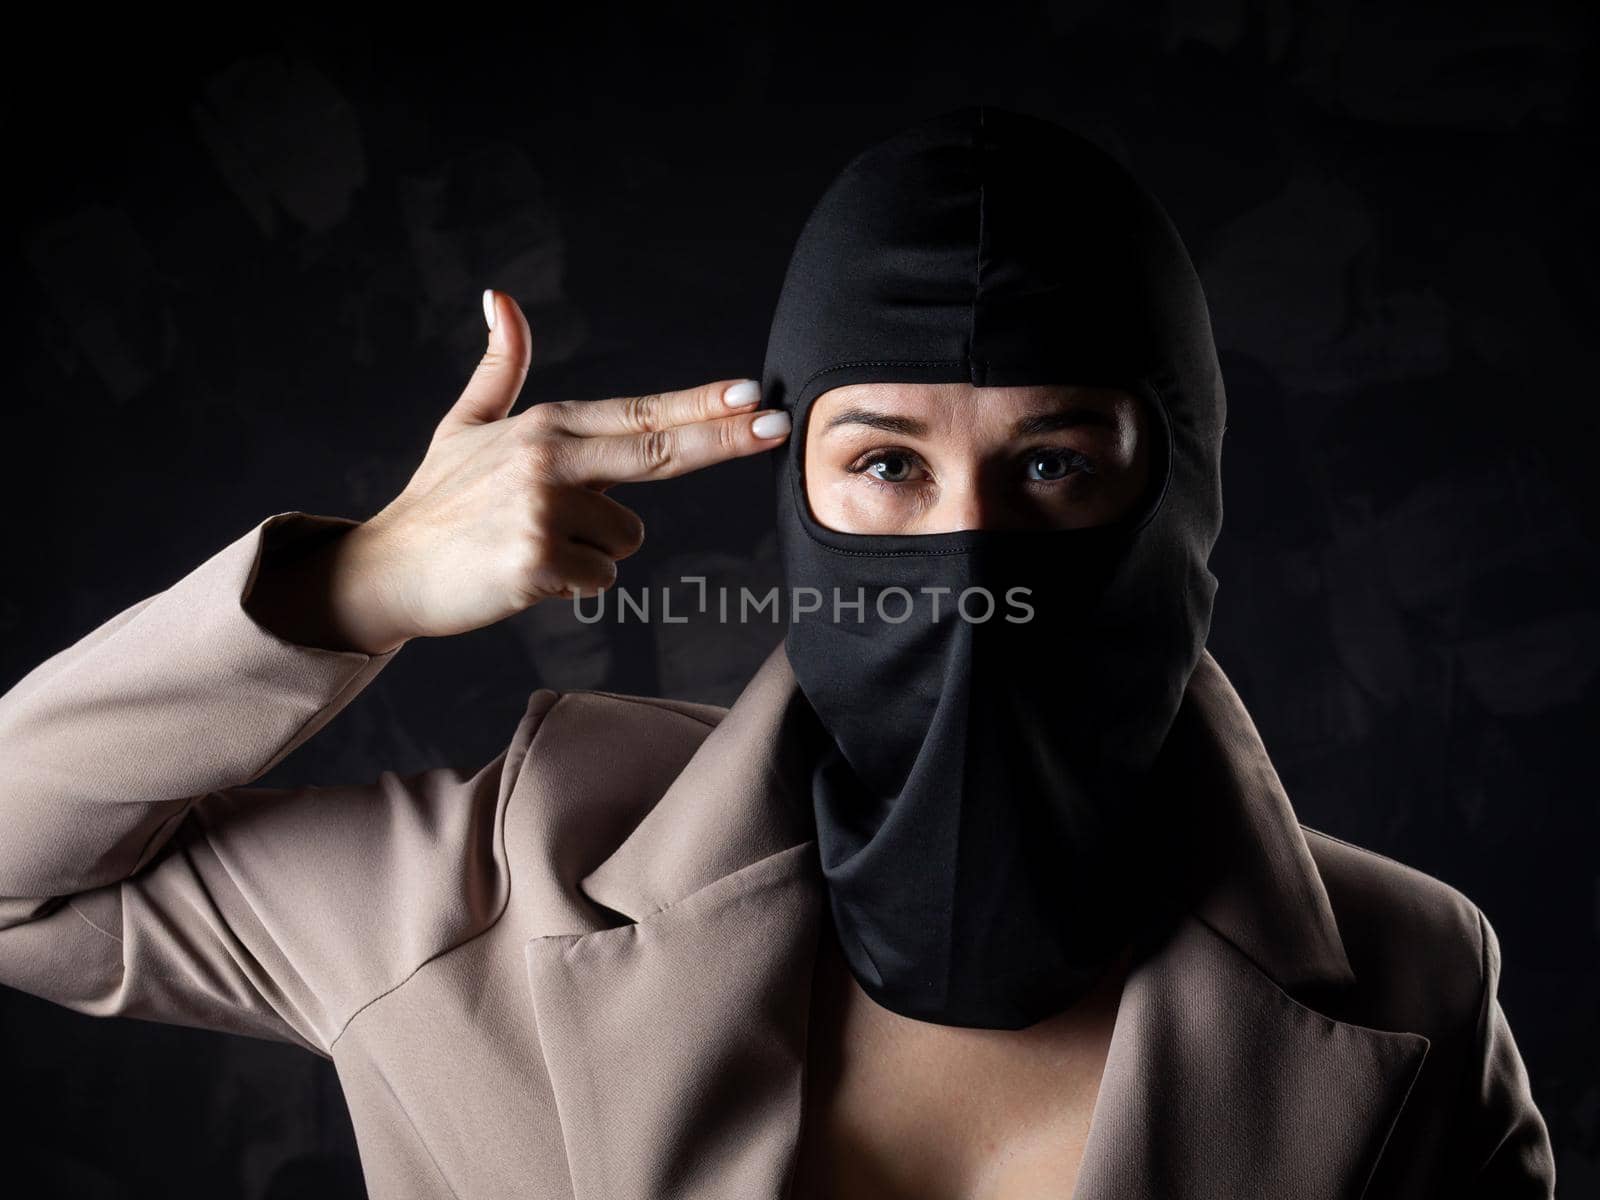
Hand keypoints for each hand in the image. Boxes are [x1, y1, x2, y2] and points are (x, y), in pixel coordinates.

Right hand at [328, 290, 789, 650]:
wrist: (385, 571)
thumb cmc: (438, 501)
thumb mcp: (465, 424)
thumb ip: (501, 367)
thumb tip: (501, 297)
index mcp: (544, 426)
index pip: (640, 413)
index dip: (700, 404)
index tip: (752, 394)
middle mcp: (548, 459)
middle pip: (658, 450)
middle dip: (724, 437)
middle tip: (778, 425)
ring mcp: (542, 510)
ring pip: (626, 539)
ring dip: (592, 552)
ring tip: (534, 544)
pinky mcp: (536, 563)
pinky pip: (599, 579)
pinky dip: (570, 585)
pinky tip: (524, 573)